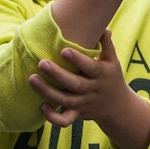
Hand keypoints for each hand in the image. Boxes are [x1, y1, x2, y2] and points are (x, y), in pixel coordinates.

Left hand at [27, 30, 149, 148]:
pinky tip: (41, 105)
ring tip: (32, 79)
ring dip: (47, 92)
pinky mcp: (77, 115)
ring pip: (65, 101)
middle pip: (75, 85)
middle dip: (57, 75)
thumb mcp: (112, 60)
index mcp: (102, 75)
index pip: (91, 68)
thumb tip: (103, 27)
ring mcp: (84, 104)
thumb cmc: (111, 77)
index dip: (78, 60)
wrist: (117, 106)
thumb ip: (106, 44)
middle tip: (41, 63)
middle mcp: (93, 90)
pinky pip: (64, 120)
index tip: (64, 49)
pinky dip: (52, 117)